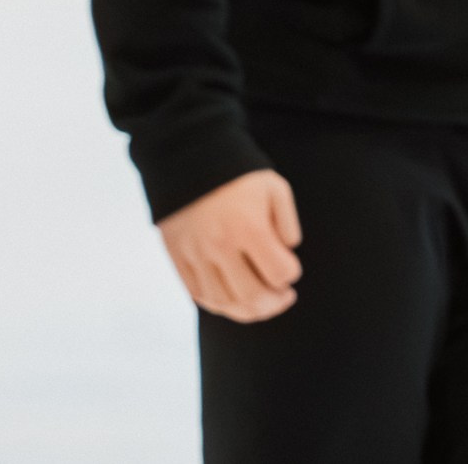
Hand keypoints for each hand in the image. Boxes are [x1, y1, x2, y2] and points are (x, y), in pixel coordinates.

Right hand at [157, 169, 302, 322]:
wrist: (188, 158)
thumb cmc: (239, 173)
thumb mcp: (274, 187)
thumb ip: (287, 223)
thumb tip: (287, 254)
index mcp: (248, 227)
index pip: (278, 272)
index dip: (290, 274)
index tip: (290, 267)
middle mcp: (219, 246)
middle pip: (252, 296)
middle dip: (274, 303)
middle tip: (284, 297)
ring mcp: (195, 254)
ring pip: (223, 302)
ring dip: (248, 310)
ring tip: (262, 302)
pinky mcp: (176, 257)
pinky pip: (198, 295)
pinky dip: (219, 304)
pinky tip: (233, 297)